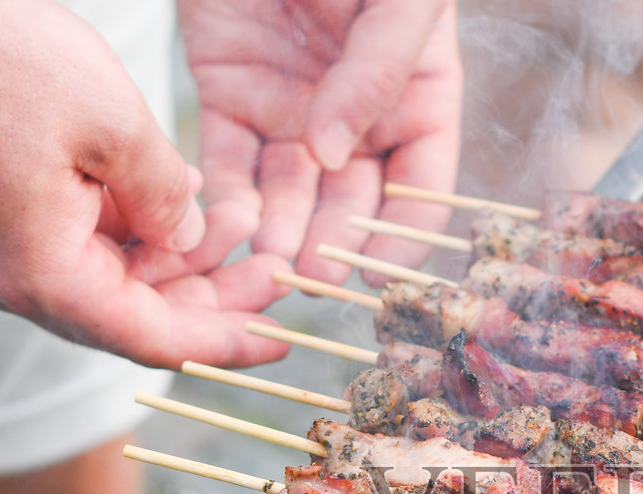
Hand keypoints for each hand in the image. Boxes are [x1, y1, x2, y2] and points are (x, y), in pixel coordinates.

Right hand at [0, 0, 289, 367]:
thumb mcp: (116, 125)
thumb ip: (165, 197)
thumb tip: (189, 236)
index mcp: (41, 275)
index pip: (153, 338)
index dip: (225, 343)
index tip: (281, 341)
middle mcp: (11, 282)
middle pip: (133, 317)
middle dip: (211, 298)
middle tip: (277, 275)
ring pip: (109, 283)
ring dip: (176, 263)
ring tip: (243, 227)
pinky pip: (77, 250)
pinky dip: (133, 237)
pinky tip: (183, 206)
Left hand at [179, 0, 462, 287]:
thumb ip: (379, 70)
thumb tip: (336, 155)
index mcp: (417, 91)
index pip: (421, 183)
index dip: (403, 231)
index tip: (378, 270)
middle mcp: (356, 111)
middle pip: (351, 199)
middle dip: (332, 240)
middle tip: (311, 275)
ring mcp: (292, 105)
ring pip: (288, 192)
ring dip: (278, 232)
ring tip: (266, 265)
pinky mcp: (228, 93)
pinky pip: (227, 161)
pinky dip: (222, 199)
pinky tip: (221, 230)